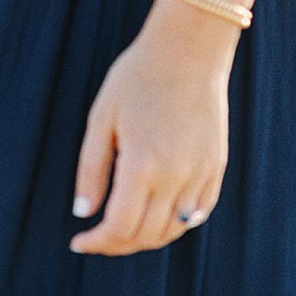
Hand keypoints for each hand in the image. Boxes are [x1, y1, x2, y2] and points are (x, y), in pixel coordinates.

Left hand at [68, 2, 235, 256]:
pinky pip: (198, 212)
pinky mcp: (216, 167)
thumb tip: (83, 212)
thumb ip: (91, 169)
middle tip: (96, 236)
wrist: (187, 51)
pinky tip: (158, 215)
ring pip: (174, 229)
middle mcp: (176, 177)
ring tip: (123, 228)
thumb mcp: (101, 118)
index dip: (97, 242)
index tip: (78, 240)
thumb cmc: (136, 78)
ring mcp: (201, 174)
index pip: (119, 227)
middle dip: (117, 244)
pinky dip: (176, 223)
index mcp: (143, 165)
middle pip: (147, 236)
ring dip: (147, 238)